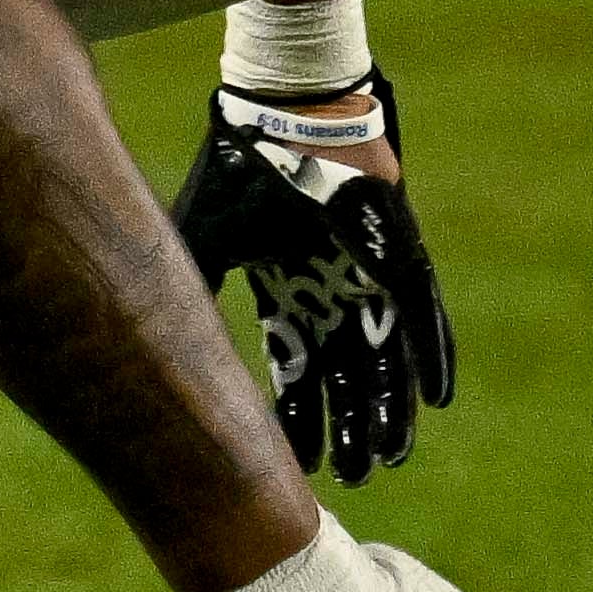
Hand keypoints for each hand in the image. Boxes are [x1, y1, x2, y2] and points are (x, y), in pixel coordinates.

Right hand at [169, 68, 456, 484]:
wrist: (284, 111)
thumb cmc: (245, 168)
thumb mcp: (203, 240)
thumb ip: (187, 292)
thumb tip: (153, 350)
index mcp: (289, 290)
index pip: (296, 368)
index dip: (297, 417)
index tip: (298, 466)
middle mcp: (332, 290)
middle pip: (346, 375)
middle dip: (347, 427)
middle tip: (351, 480)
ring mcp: (370, 274)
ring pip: (386, 359)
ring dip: (390, 408)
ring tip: (389, 456)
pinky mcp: (400, 254)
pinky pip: (422, 315)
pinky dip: (431, 356)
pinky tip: (439, 398)